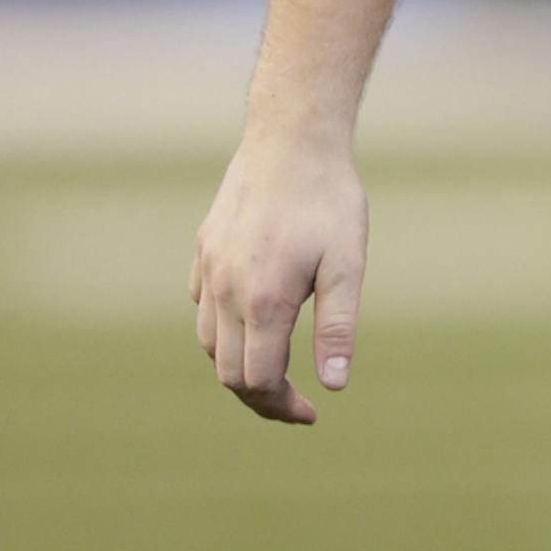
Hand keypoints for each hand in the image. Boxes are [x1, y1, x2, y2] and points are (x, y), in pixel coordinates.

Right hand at [191, 136, 367, 424]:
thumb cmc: (329, 201)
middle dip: (262, 397)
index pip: (257, 381)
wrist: (291, 138)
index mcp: (261, 301)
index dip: (282, 407)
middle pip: (228, 372)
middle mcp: (225, 290)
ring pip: (210, 343)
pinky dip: (224, 330)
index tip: (313, 412)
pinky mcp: (203, 249)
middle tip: (299, 402)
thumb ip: (338, 327)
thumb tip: (335, 384)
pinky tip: (255, 322)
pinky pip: (203, 307)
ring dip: (239, 365)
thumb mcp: (347, 265)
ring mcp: (209, 268)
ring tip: (279, 367)